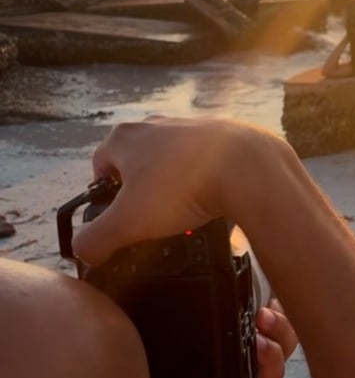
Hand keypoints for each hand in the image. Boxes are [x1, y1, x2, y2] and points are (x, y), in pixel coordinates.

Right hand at [72, 117, 276, 266]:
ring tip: (187, 213)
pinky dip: (206, 180)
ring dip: (176, 186)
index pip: (101, 166)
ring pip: (173, 161)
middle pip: (138, 163)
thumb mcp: (127, 223)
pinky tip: (214, 200)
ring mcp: (192, 126)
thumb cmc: (181, 188)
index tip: (121, 218)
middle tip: (154, 219)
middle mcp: (156, 124)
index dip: (105, 195)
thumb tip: (84, 253)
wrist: (247, 167)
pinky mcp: (224, 134)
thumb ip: (96, 240)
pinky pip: (206, 161)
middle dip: (143, 192)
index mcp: (125, 138)